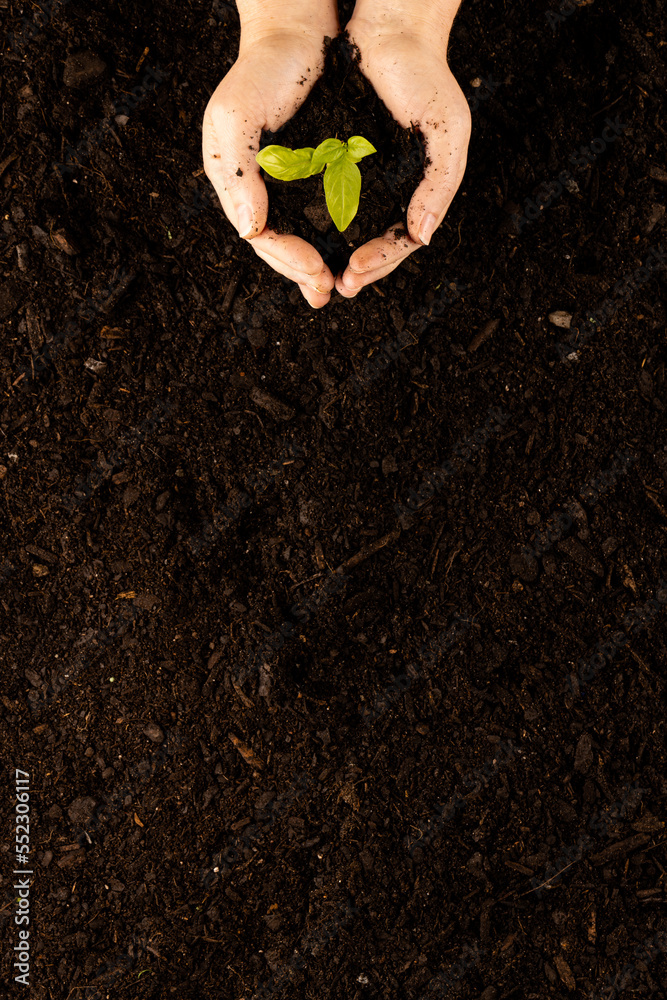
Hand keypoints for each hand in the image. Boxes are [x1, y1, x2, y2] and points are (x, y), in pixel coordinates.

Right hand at [203, 8, 338, 308]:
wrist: (298, 32)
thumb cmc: (261, 72)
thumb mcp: (236, 116)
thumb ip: (236, 173)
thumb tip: (249, 230)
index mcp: (238, 186)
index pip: (262, 238)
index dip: (288, 261)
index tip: (317, 274)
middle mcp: (262, 191)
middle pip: (282, 246)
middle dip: (305, 272)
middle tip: (329, 292)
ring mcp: (290, 184)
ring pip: (305, 236)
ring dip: (322, 264)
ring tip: (343, 284)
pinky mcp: (318, 172)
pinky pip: (326, 214)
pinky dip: (339, 236)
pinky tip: (355, 250)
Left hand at [336, 9, 470, 297]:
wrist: (391, 31)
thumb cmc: (426, 79)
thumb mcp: (447, 132)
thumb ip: (440, 186)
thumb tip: (421, 238)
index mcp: (416, 193)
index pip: (399, 243)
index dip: (380, 261)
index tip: (355, 270)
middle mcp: (388, 192)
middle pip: (371, 246)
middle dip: (356, 271)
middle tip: (335, 287)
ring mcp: (360, 180)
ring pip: (345, 233)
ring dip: (332, 257)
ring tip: (317, 276)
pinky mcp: (333, 163)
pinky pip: (322, 202)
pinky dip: (313, 224)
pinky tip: (300, 237)